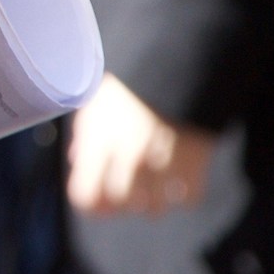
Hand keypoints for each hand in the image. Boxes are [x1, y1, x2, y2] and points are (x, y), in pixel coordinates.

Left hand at [68, 75, 215, 215]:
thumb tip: (77, 160)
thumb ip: (85, 134)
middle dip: (120, 201)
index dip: (89, 202)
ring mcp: (165, 164)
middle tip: (123, 189)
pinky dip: (181, 194)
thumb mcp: (94, 101)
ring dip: (149, 200)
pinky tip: (176, 178)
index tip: (93, 200)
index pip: (86, 195)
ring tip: (149, 182)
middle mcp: (130, 158)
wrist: (177, 64)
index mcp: (99, 141)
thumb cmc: (127, 81)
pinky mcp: (196, 164)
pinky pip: (187, 198)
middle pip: (122, 205)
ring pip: (154, 209)